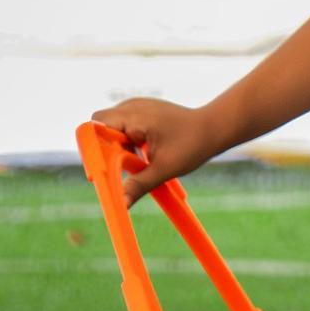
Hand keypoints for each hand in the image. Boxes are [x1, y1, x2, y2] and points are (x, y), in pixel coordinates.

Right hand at [87, 97, 224, 205]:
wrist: (216, 127)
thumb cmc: (193, 145)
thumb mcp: (165, 169)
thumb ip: (139, 185)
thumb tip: (121, 204)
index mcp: (133, 116)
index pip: (95, 127)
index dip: (93, 147)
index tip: (103, 166)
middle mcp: (131, 106)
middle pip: (100, 126)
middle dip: (107, 147)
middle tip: (125, 163)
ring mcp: (136, 106)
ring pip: (112, 126)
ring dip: (120, 144)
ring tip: (143, 155)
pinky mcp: (142, 110)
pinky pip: (124, 124)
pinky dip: (129, 139)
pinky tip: (146, 149)